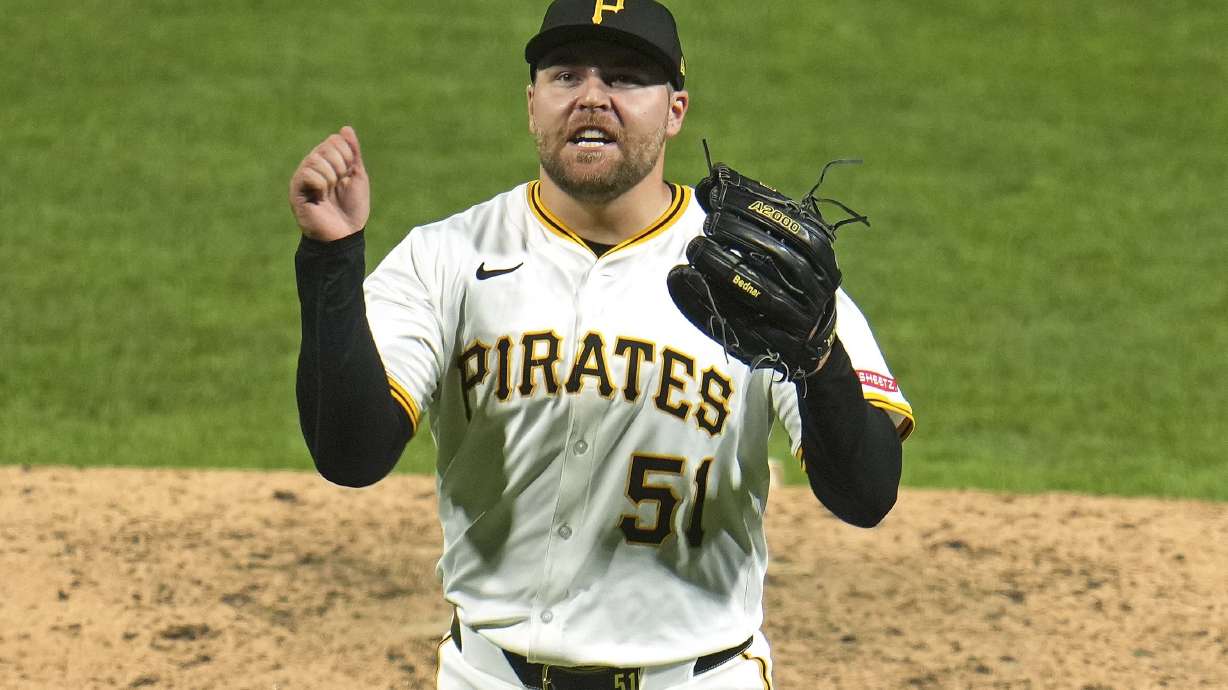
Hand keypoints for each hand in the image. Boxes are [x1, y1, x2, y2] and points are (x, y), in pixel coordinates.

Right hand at [288, 126, 369, 241]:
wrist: (345, 235)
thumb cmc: (352, 209)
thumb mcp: (358, 176)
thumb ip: (353, 153)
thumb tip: (346, 128)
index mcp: (326, 162)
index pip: (335, 140)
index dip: (348, 156)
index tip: (348, 175)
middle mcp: (312, 166)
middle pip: (326, 146)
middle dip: (341, 165)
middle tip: (339, 184)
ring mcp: (302, 177)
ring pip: (316, 158)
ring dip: (331, 176)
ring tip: (329, 192)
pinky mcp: (295, 190)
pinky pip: (308, 173)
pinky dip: (321, 183)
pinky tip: (320, 196)